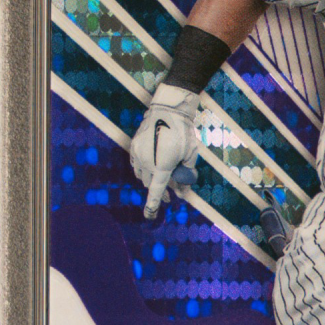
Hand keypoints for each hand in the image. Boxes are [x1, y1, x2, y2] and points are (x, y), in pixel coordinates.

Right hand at [130, 83, 200, 217]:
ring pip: (142, 175)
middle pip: (151, 184)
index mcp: (161, 166)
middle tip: (173, 191)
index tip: (150, 216)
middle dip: (161, 190)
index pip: (156, 191)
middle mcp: (146, 162)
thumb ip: (186, 173)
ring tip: (164, 175)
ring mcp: (138, 153)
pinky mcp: (133, 145)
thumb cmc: (183, 132)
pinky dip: (144, 168)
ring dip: (152, 178)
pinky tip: (153, 164)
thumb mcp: (190, 154)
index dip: (153, 205)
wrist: (168, 109)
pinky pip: (136, 164)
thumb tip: (183, 190)